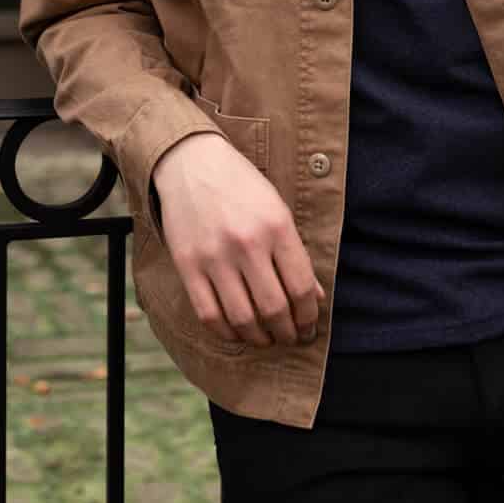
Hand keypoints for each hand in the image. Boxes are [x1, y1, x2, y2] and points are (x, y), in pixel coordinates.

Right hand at [150, 132, 326, 348]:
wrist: (191, 163)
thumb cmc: (242, 187)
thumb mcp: (278, 210)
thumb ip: (296, 255)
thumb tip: (316, 298)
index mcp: (277, 226)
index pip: (301, 287)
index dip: (309, 316)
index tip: (310, 327)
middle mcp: (247, 243)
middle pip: (274, 308)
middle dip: (287, 333)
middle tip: (291, 338)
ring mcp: (214, 256)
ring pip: (242, 318)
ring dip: (259, 338)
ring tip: (267, 339)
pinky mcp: (187, 265)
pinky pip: (208, 314)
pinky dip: (226, 332)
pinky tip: (237, 332)